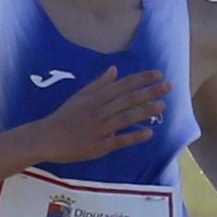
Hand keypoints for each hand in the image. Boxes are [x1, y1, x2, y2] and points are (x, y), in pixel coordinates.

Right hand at [34, 67, 167, 161]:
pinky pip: (119, 141)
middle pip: (127, 99)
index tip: (159, 74)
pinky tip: (149, 133)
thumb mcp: (80, 96)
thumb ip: (99, 84)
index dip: (142, 79)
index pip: (123, 85)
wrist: (47, 138)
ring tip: (162, 106)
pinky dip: (134, 137)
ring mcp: (100, 129)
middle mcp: (99, 111)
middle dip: (149, 92)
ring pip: (125, 118)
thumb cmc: (64, 117)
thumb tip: (114, 69)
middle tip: (169, 86)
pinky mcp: (99, 146)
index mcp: (96, 98)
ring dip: (144, 111)